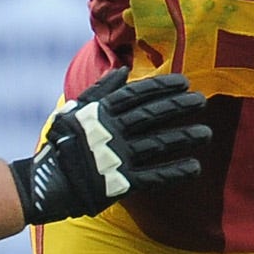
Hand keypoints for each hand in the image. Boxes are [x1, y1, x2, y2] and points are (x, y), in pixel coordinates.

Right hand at [11, 69, 209, 224]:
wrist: (47, 183)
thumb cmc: (62, 143)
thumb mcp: (75, 110)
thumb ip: (100, 90)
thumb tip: (122, 70)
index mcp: (101, 113)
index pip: (136, 95)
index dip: (162, 87)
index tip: (184, 82)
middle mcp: (112, 132)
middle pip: (152, 116)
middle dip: (178, 107)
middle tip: (202, 101)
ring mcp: (117, 158)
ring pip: (157, 144)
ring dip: (183, 138)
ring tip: (206, 133)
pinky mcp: (121, 183)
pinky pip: (153, 177)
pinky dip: (174, 172)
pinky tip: (195, 167)